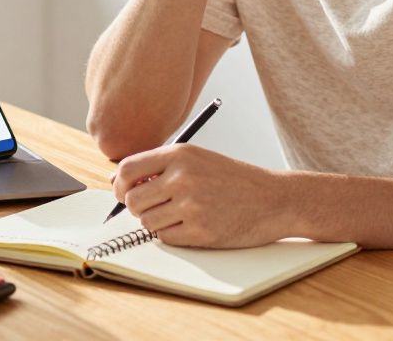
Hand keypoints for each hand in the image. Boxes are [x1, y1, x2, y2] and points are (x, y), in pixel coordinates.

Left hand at [112, 143, 290, 247]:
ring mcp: (192, 206)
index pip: (127, 169)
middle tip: (153, 207)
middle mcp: (182, 177)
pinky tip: (191, 226)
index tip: (123, 192)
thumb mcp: (197, 159)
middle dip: (137, 207)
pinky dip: (173, 235)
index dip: (119, 185)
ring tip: (178, 215)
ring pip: (146, 222)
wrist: (274, 198)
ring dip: (156, 222)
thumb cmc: (234, 179)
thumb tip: (118, 180)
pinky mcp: (201, 231)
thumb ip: (160, 166)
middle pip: (132, 200)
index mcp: (179, 154)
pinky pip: (165, 238)